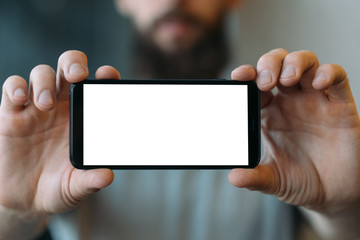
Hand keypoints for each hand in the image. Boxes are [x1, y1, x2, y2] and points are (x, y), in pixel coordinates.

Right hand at [0, 50, 120, 215]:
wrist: (25, 201)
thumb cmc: (58, 187)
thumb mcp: (76, 186)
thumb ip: (90, 180)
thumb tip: (107, 176)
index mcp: (84, 117)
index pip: (97, 87)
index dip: (105, 77)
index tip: (107, 76)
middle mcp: (62, 107)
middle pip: (68, 68)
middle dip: (74, 63)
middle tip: (78, 75)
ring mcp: (36, 108)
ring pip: (41, 74)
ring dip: (44, 81)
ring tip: (45, 104)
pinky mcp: (11, 116)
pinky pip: (11, 90)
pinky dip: (15, 88)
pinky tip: (20, 98)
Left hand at [228, 49, 359, 213]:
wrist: (333, 193)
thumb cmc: (299, 180)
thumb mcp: (273, 180)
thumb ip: (254, 178)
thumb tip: (233, 178)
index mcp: (268, 113)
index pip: (254, 84)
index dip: (246, 75)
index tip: (238, 76)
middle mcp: (289, 101)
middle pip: (277, 64)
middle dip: (269, 64)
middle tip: (265, 81)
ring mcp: (315, 99)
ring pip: (305, 62)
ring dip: (294, 62)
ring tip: (287, 79)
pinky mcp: (340, 105)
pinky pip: (336, 78)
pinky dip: (328, 73)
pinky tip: (318, 83)